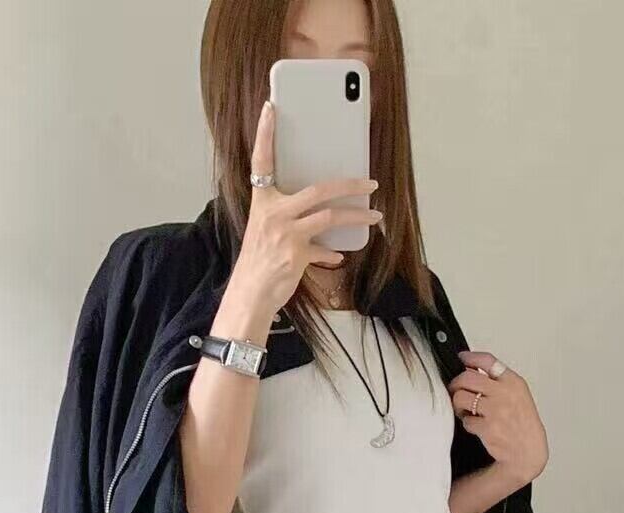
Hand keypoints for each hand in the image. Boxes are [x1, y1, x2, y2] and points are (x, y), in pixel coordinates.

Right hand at [223, 100, 382, 321]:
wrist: (249, 294)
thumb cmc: (257, 263)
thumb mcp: (265, 231)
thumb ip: (287, 217)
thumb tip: (318, 217)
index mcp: (262, 202)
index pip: (261, 161)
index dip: (265, 133)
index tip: (271, 107)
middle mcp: (273, 213)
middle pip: (318, 189)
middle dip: (349, 184)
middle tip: (370, 181)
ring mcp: (285, 233)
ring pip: (330, 216)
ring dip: (357, 215)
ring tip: (374, 215)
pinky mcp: (296, 254)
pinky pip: (324, 248)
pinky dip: (333, 251)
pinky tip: (340, 253)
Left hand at [448, 350, 548, 485]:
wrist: (527, 451)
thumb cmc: (522, 424)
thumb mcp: (518, 395)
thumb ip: (499, 381)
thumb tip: (473, 369)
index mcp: (513, 382)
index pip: (487, 360)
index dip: (470, 357)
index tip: (462, 358)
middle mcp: (504, 393)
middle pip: (467, 377)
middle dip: (456, 384)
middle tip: (456, 390)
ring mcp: (495, 410)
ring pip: (461, 397)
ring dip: (459, 404)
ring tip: (466, 410)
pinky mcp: (487, 427)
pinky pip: (465, 420)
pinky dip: (467, 423)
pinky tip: (475, 425)